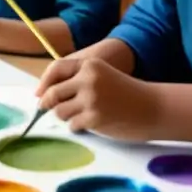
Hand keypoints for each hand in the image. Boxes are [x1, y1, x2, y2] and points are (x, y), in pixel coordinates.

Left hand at [35, 57, 157, 139]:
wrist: (152, 107)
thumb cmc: (125, 93)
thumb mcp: (102, 76)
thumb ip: (77, 80)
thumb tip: (43, 95)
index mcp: (90, 64)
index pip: (56, 69)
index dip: (43, 83)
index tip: (38, 95)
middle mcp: (88, 78)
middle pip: (52, 94)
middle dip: (49, 105)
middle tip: (51, 111)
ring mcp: (90, 98)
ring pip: (59, 112)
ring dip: (67, 117)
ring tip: (83, 116)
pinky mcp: (94, 118)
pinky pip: (72, 125)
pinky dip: (78, 127)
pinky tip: (92, 123)